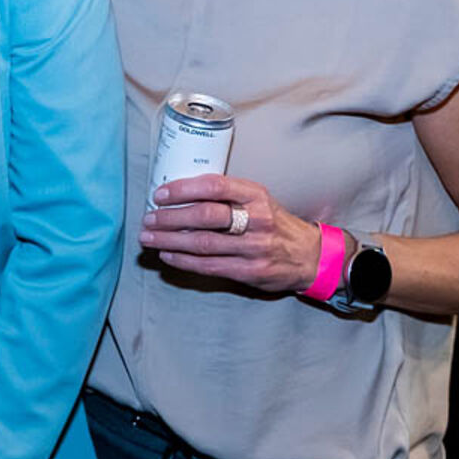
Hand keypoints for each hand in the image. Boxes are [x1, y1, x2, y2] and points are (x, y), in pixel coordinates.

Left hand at [140, 174, 320, 292]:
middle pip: (205, 216)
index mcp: (255, 196)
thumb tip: (180, 194)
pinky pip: (209, 265)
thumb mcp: (258, 200)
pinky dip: (183, 260)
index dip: (183, 189)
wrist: (309, 255)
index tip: (160, 194)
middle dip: (170, 217)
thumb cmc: (275, 223)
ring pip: (203, 243)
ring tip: (149, 237)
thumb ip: (227, 196)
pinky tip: (168, 255)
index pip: (214, 187)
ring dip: (169, 240)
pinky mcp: (250, 271)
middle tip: (149, 218)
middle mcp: (256, 220)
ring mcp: (254, 247)